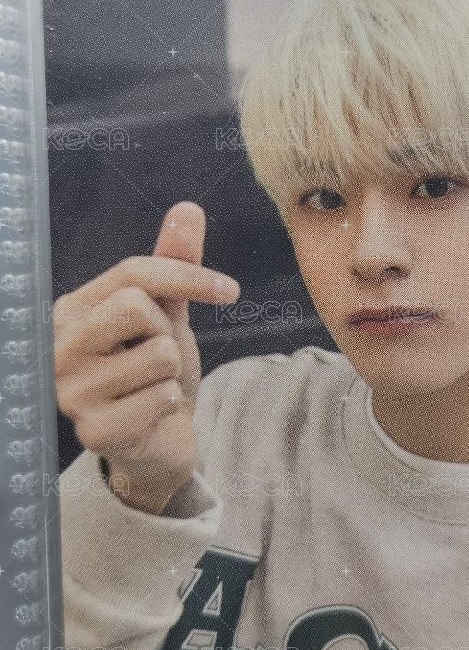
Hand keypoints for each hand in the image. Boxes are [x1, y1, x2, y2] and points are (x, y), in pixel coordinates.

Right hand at [54, 201, 239, 513]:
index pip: (134, 272)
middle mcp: (59, 347)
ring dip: (172, 374)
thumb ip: (174, 264)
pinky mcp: (93, 431)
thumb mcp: (168, 314)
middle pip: (137, 305)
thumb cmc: (156, 372)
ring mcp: (70, 392)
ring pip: (159, 354)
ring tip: (151, 388)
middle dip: (168, 331)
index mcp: (71, 311)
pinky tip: (151, 416)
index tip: (229, 289)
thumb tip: (188, 208)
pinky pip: (161, 397)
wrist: (158, 441)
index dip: (189, 276)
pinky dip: (170, 404)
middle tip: (161, 356)